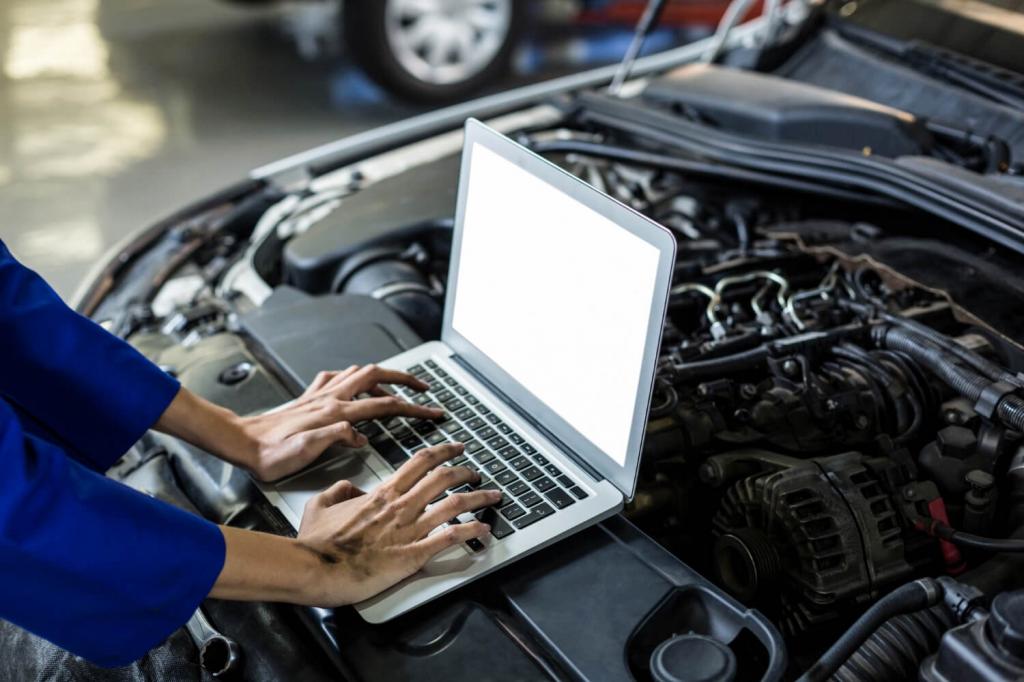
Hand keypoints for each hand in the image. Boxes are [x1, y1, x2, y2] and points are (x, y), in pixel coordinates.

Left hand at [155, 365, 444, 482]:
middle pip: (376, 376)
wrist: (242, 443)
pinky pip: (335, 377)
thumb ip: (336, 439)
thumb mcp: (305, 452)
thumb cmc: (270, 454)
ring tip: (396, 384)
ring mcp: (319, 395)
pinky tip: (352, 384)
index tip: (432, 412)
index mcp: (335, 413)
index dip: (413, 408)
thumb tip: (361, 435)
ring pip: (358, 372)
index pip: (384, 405)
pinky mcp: (308, 397)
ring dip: (382, 374)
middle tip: (422, 387)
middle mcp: (329, 398)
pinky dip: (351, 377)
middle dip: (404, 378)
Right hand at [295, 443, 500, 605]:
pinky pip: (450, 538)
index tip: (456, 448)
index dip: (443, 451)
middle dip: (466, 471)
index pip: (420, 462)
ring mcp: (409, 530)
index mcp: (382, 494)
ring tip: (493, 495)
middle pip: (443, 479)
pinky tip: (484, 529)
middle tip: (476, 471)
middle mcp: (400, 507)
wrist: (316, 568)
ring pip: (454, 504)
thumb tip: (350, 487)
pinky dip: (471, 531)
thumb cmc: (317, 543)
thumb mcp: (320, 504)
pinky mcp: (413, 555)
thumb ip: (338, 490)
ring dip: (478, 498)